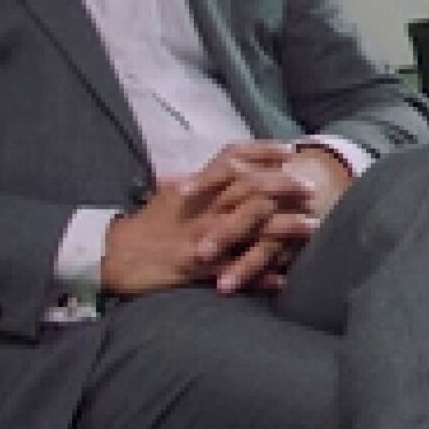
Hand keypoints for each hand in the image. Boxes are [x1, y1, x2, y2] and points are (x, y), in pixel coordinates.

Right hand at [102, 142, 341, 297]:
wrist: (116, 256)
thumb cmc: (147, 226)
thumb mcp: (172, 195)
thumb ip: (201, 183)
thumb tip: (227, 169)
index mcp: (195, 187)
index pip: (231, 158)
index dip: (262, 152)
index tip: (290, 151)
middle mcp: (201, 207)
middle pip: (248, 187)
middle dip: (284, 186)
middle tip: (312, 189)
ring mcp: (201, 236)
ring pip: (249, 226)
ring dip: (284, 226)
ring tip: (313, 227)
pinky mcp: (198, 266)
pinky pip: (235, 268)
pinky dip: (261, 273)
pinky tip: (284, 277)